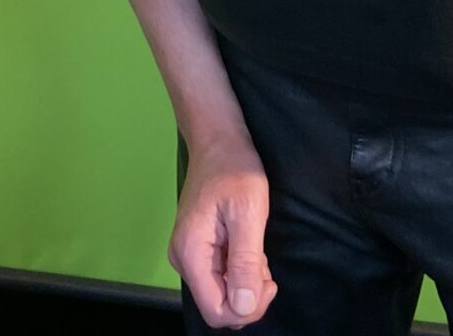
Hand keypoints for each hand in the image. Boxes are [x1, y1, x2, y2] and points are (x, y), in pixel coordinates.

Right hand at [170, 135, 277, 327]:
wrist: (218, 141)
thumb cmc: (234, 169)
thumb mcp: (248, 214)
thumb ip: (245, 262)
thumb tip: (245, 307)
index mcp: (190, 252)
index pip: (215, 311)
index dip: (246, 308)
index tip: (267, 281)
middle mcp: (184, 259)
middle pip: (217, 306)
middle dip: (248, 296)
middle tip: (264, 263)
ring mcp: (189, 254)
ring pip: (221, 293)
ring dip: (246, 282)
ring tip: (256, 249)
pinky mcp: (198, 249)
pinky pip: (221, 277)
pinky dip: (241, 271)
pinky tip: (249, 248)